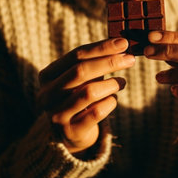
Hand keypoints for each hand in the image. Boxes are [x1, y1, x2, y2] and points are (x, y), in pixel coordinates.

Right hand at [37, 38, 134, 154]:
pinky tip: (113, 99)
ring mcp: (56, 115)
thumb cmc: (79, 96)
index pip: (75, 55)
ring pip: (88, 93)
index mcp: (47, 75)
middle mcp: (47, 95)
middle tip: (130, 59)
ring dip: (111, 84)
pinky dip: (109, 102)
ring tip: (122, 82)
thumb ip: (95, 62)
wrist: (70, 134)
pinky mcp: (71, 132)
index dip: (101, 48)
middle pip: (80, 71)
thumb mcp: (81, 78)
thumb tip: (121, 45)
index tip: (123, 43)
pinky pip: (96, 113)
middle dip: (109, 62)